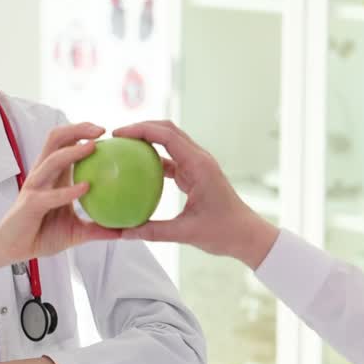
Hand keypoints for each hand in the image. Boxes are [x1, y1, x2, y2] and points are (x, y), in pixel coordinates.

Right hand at [0, 123, 119, 290]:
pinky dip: (68, 190)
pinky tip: (86, 187)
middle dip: (77, 129)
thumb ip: (98, 228)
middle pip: (56, 139)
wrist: (14, 249)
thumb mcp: (77, 231)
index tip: (107, 131)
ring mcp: (35, 188)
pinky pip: (50, 195)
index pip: (66, 142)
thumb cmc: (43, 235)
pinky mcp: (30, 204)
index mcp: (54, 175)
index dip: (83, 131)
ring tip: (93, 146)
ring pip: (52, 160)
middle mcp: (43, 175)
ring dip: (73, 151)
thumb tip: (126, 232)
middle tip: (101, 130)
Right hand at [112, 121, 277, 268]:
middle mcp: (199, 159)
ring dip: (147, 140)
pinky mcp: (195, 174)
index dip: (141, 129)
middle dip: (141, 127)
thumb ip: (154, 231)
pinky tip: (135, 169)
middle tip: (116, 137)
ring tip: (122, 147)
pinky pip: (171, 160)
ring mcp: (198, 165)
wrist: (247, 235)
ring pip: (170, 142)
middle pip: (167, 130)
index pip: (166, 135)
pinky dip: (153, 159)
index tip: (118, 134)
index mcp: (199, 165)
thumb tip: (123, 233)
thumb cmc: (224, 232)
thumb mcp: (186, 233)